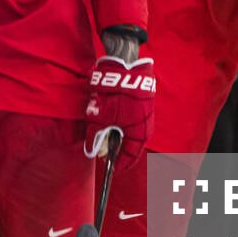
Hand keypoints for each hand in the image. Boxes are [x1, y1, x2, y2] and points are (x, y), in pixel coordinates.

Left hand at [84, 54, 154, 170]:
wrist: (127, 68)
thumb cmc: (115, 96)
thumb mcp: (100, 118)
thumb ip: (95, 136)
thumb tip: (92, 151)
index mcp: (139, 135)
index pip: (129, 158)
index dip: (118, 164)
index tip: (109, 168)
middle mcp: (145, 128)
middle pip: (129, 146)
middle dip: (113, 148)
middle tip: (100, 148)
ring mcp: (145, 117)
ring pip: (129, 133)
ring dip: (115, 134)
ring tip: (102, 130)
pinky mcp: (142, 107)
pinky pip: (130, 122)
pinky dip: (119, 124)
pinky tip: (108, 119)